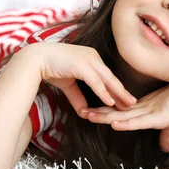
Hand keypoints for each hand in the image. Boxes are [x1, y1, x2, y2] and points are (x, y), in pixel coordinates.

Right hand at [18, 42, 136, 115]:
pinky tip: (111, 102)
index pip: (107, 76)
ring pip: (107, 79)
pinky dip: (104, 92)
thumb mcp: (68, 83)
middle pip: (111, 78)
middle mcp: (93, 57)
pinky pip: (96, 82)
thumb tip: (84, 111)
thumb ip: (77, 96)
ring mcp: (88, 59)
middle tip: (133, 103)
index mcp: (91, 58)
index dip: (116, 89)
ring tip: (128, 104)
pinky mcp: (82, 65)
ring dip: (118, 93)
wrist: (36, 59)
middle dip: (122, 92)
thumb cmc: (51, 68)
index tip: (125, 100)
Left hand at [82, 77, 168, 151]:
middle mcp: (141, 108)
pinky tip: (114, 123)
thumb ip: (166, 136)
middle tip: (82, 112)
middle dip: (99, 113)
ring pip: (122, 115)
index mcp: (143, 108)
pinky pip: (138, 121)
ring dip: (105, 116)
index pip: (119, 111)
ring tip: (90, 116)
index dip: (105, 112)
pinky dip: (126, 122)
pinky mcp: (156, 117)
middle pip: (115, 112)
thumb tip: (165, 148)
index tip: (90, 112)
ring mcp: (148, 112)